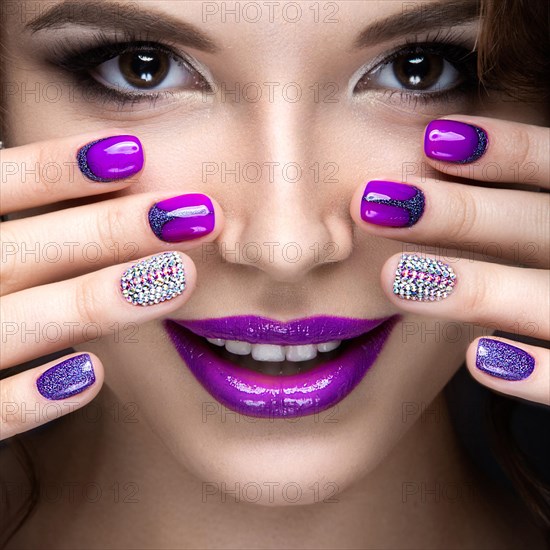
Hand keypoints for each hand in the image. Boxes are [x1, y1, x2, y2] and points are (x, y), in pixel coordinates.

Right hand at [0, 130, 222, 439]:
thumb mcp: (4, 260)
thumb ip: (36, 241)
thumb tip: (115, 182)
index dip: (54, 170)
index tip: (134, 154)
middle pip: (17, 253)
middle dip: (108, 230)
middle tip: (197, 215)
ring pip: (10, 325)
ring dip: (95, 299)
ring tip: (180, 276)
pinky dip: (29, 397)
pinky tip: (92, 374)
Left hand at [351, 116, 548, 405]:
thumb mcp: (547, 228)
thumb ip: (516, 214)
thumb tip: (432, 172)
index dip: (503, 151)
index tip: (429, 140)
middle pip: (534, 225)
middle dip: (456, 213)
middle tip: (368, 204)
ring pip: (545, 299)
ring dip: (473, 287)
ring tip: (391, 278)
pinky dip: (534, 373)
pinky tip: (474, 359)